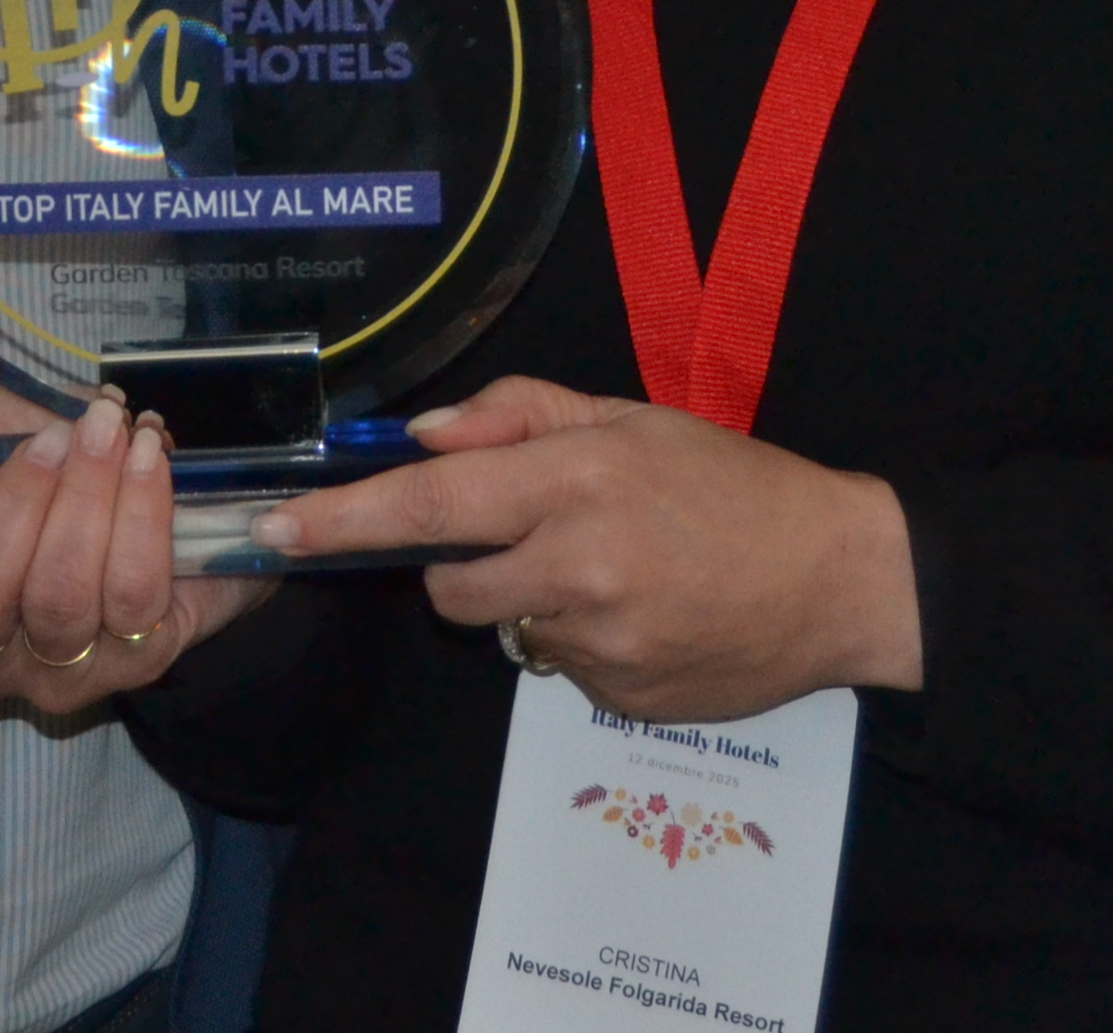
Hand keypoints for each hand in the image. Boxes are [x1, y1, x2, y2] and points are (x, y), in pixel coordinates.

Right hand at [0, 384, 269, 716]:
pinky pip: (136, 596)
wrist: (122, 483)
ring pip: (60, 600)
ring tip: (110, 431)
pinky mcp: (134, 664)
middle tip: (57, 434)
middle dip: (18, 502)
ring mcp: (55, 672)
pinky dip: (144, 514)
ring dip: (88, 499)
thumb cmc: (21, 467)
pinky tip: (149, 456)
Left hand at [249, 378, 918, 724]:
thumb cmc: (731, 483)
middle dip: (462, 564)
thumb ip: (519, 412)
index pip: (428, 503)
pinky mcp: (619, 700)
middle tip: (532, 535)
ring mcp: (600, 645)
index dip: (342, 519)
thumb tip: (422, 434)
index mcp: (576, 482)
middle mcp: (578, 567)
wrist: (839, 578)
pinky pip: (556, 670)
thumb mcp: (630, 418)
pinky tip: (640, 617)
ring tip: (607, 574)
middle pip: (447, 586)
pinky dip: (579, 644)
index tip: (273, 531)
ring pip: (502, 630)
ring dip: (525, 603)